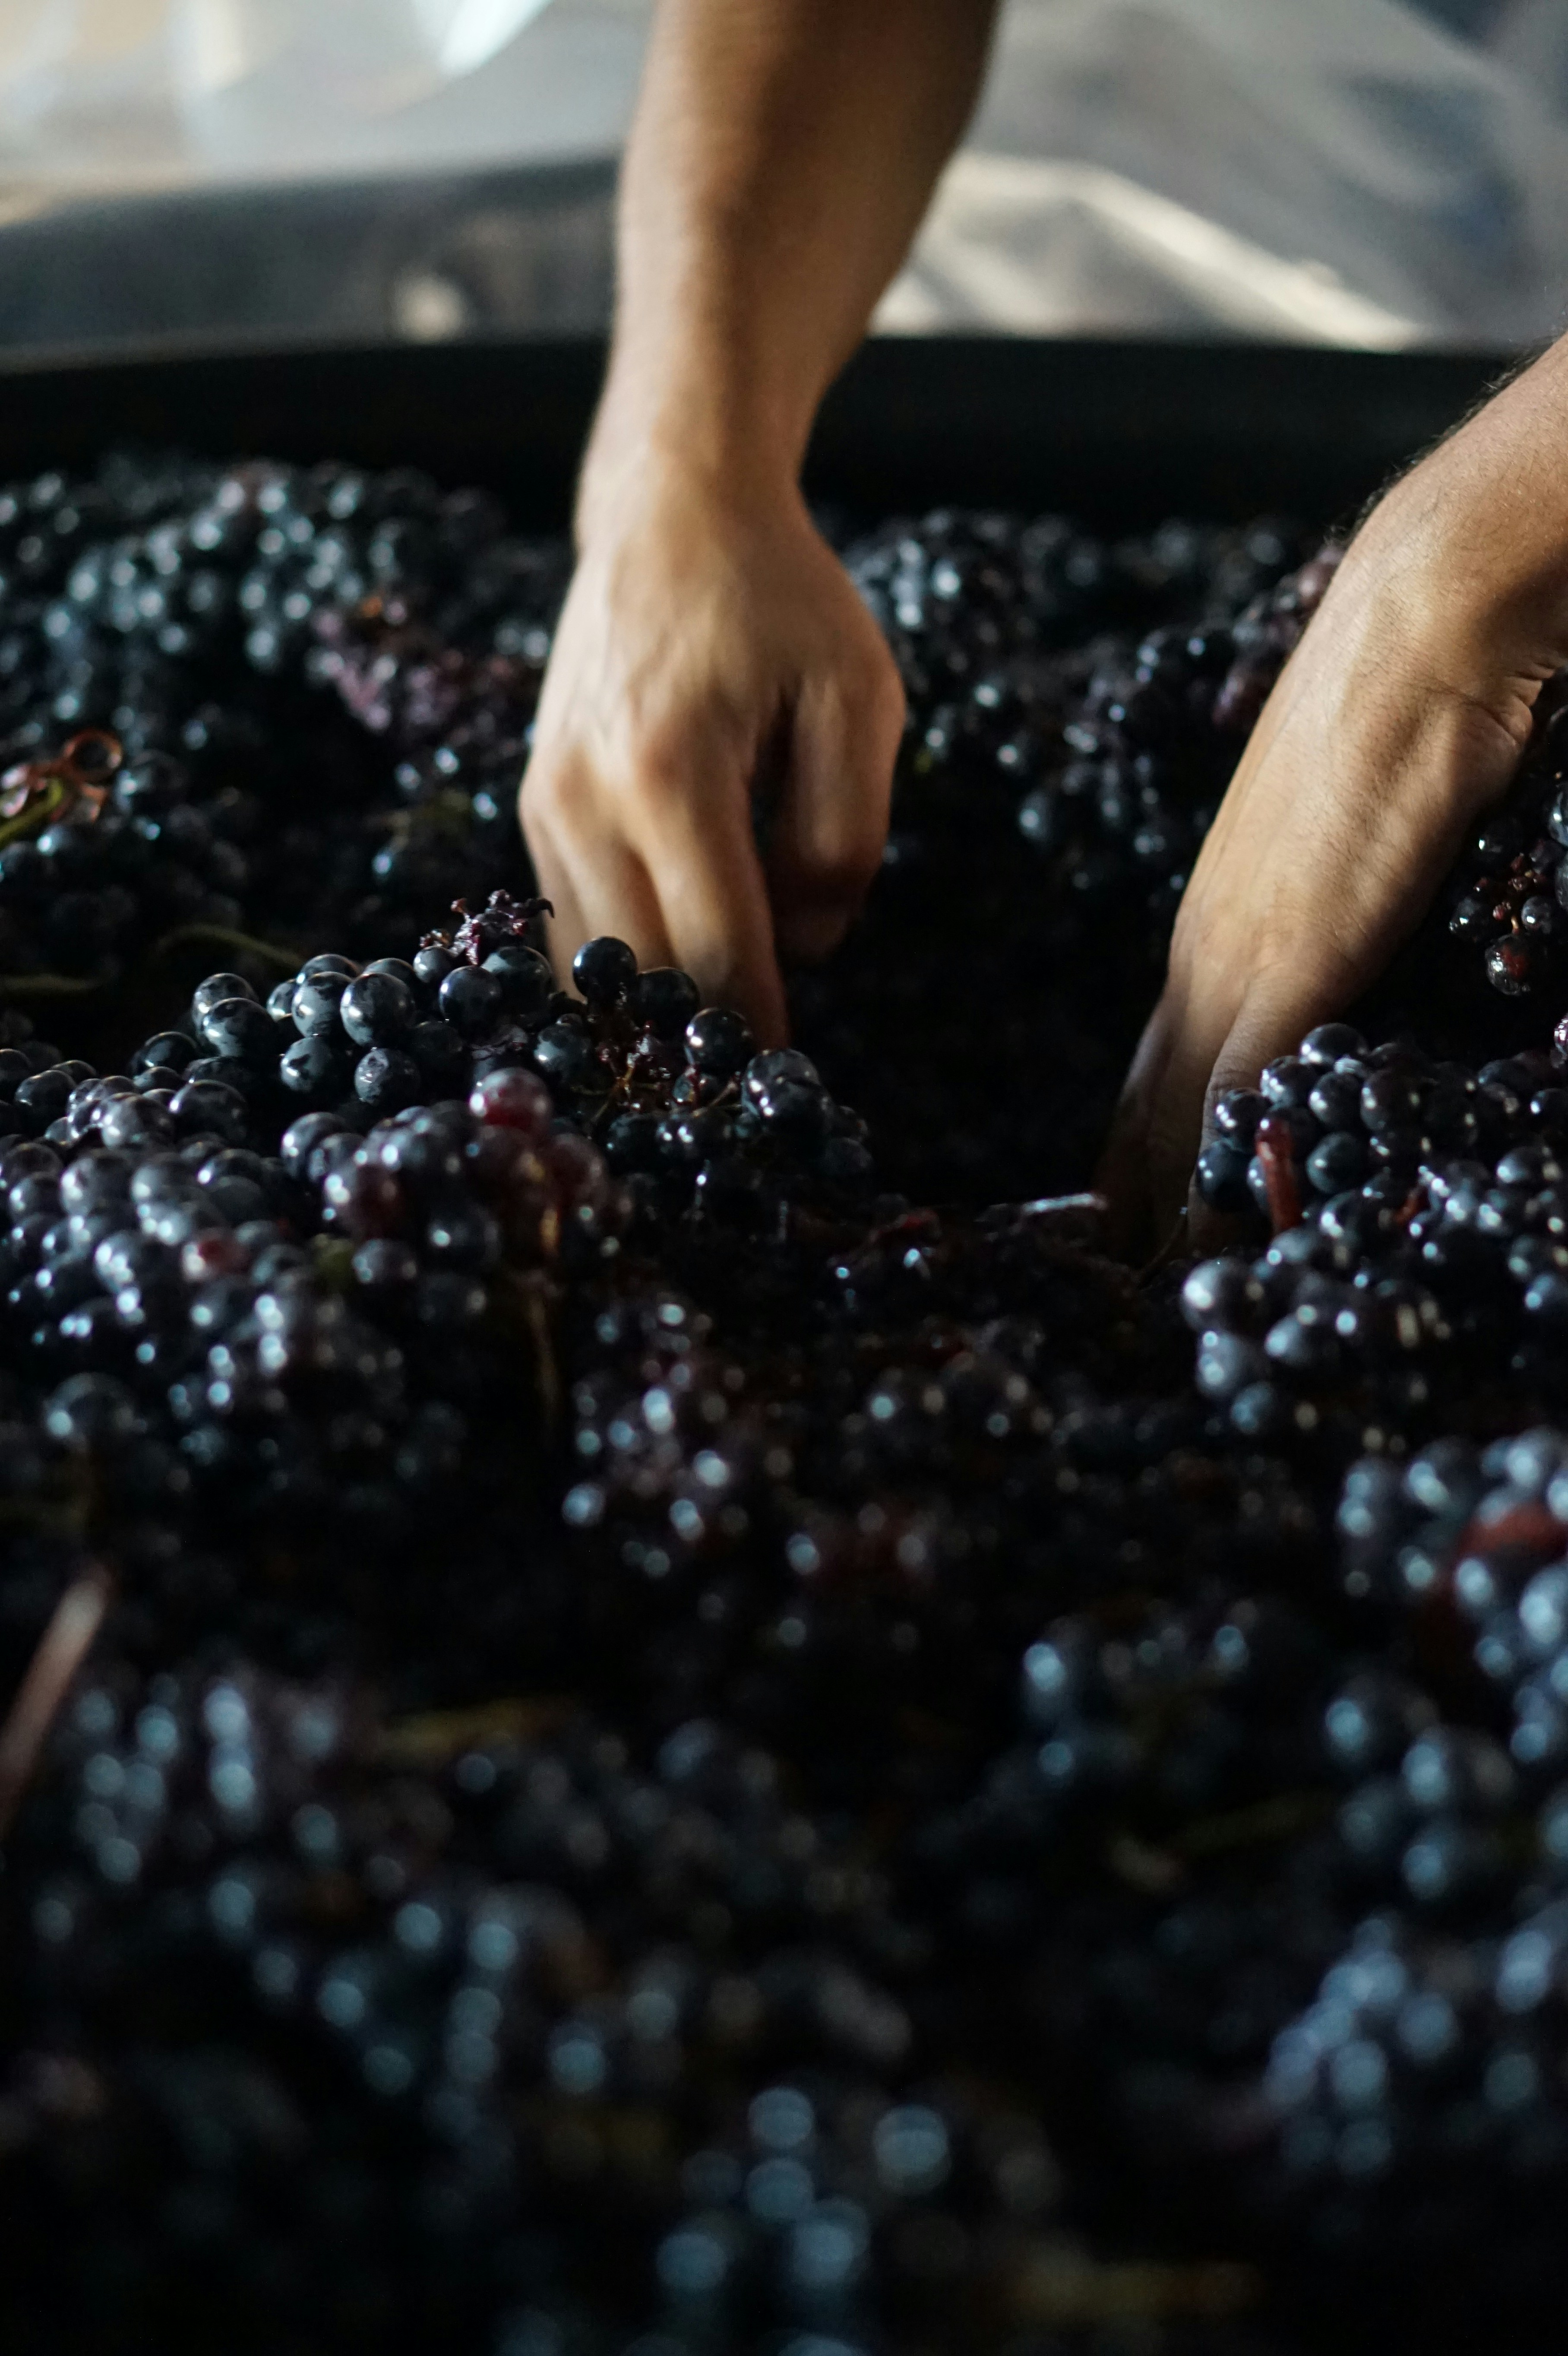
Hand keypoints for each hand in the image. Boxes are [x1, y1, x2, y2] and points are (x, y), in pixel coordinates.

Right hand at [520, 454, 904, 1044]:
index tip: (789, 1084)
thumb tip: (806, 944)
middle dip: (702, 1038)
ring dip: (653, 1013)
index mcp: (671, 772)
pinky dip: (617, 969)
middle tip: (754, 1086)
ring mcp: (545, 804)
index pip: (719, 950)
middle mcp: (585, 798)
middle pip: (646, 973)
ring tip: (712, 1042)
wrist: (670, 514)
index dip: (760, 1028)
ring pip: (591, 965)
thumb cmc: (781, 603)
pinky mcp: (533, 806)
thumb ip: (844, 835)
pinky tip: (669, 980)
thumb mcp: (860, 700)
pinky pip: (567, 926)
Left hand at [1102, 358, 1567, 1257]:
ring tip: (1141, 1298)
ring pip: (1176, 1119)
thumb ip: (1331, 916)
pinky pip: (1239, 1099)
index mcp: (1215, 928)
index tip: (1114, 1225)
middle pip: (1145, 1109)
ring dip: (1165, 1213)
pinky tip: (1213, 1244)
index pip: (1155, 1068)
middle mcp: (1205, 955)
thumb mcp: (1345, 841)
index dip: (1135, 1152)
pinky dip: (1222, 1178)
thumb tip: (1340, 955)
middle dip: (1127, 1205)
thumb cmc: (1393, 715)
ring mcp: (1239, 964)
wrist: (1420, 629)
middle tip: (1100, 1290)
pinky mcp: (1290, 968)